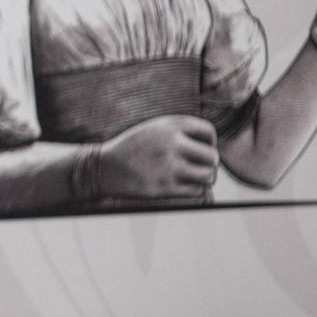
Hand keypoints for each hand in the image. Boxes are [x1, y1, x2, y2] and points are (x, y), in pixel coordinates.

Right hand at [99, 115, 218, 197]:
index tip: (201, 149)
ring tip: (196, 178)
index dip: (210, 142)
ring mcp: (167, 166)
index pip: (208, 131)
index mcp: (168, 126)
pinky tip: (184, 186)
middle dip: (210, 164)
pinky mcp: (164, 187)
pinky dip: (194, 189)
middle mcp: (170, 144)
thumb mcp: (153, 128)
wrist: (104, 167)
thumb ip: (180, 130)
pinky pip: (196, 191)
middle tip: (202, 167)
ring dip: (205, 178)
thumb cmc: (134, 148)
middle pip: (212, 156)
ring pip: (208, 176)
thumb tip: (212, 145)